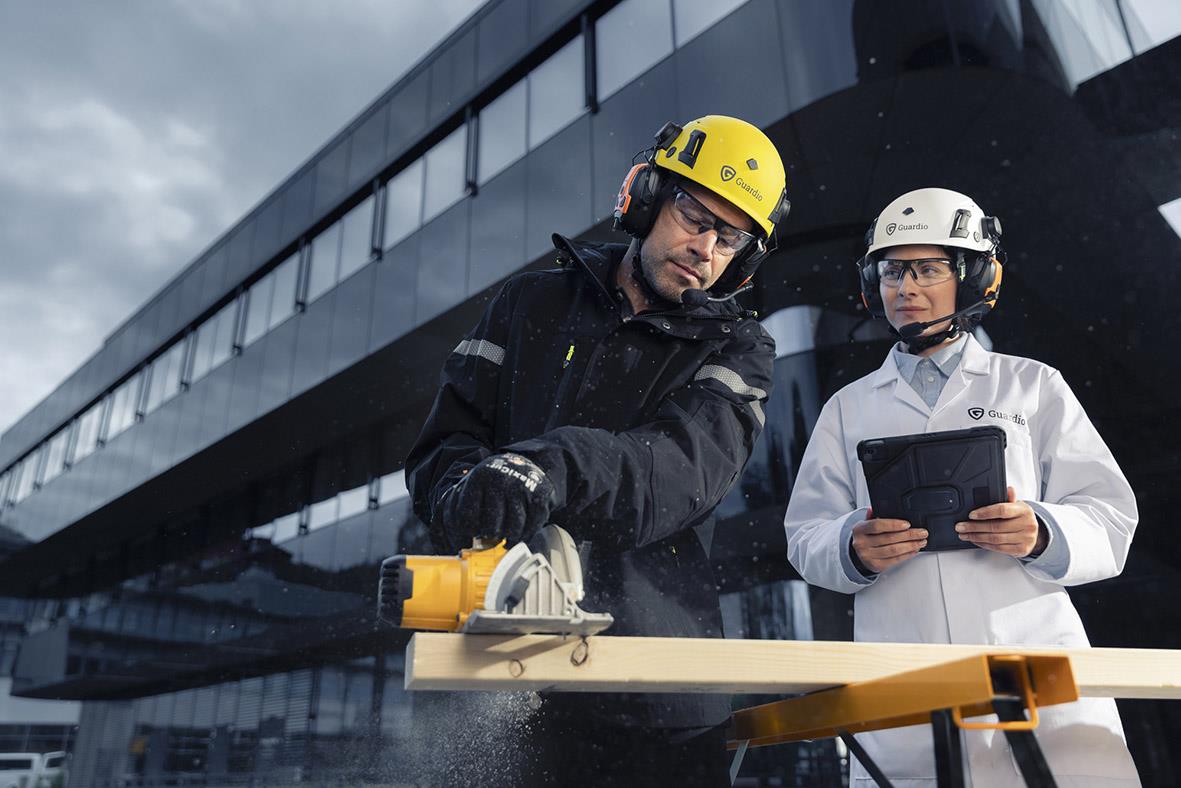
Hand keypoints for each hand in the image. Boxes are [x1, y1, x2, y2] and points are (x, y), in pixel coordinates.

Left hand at [439, 453, 555, 546]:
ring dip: (508, 539)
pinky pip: (531, 527)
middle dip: (489, 537)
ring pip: (513, 529)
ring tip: (503, 539)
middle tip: (489, 537)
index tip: (471, 536)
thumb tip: (451, 539)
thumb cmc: (494, 482)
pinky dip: (524, 536)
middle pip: (491, 526)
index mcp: (479, 479)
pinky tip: (517, 535)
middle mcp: (500, 481)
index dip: (468, 532)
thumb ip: (458, 507)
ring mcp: (521, 489)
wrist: (524, 464)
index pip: (468, 516)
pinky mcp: (540, 496)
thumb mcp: (473, 485)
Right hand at [850, 508, 927, 573]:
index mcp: (859, 529)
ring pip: (894, 550)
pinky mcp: (876, 566)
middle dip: (909, 535)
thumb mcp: (867, 524)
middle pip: (889, 538)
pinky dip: (907, 555)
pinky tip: (913, 550)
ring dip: (911, 546)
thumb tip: (878, 509)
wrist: (860, 553)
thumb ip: (874, 516)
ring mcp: (868, 556)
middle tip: (922, 533)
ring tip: (921, 542)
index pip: (877, 525)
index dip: (893, 524)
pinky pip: (895, 560)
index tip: (907, 524)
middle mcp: (861, 543)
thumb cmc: (867, 536)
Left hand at [956, 486, 1046, 556]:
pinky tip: (976, 541)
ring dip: (976, 537)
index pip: (1002, 510)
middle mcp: (1027, 524)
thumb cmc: (1021, 518)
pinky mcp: (1021, 550)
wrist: (1035, 535)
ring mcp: (1025, 538)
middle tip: (961, 526)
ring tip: (964, 534)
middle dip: (974, 527)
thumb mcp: (1017, 506)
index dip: (985, 513)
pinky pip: (998, 548)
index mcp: (1024, 510)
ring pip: (995, 539)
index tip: (971, 515)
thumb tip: (1008, 489)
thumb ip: (1009, 499)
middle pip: (996, 527)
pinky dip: (984, 545)